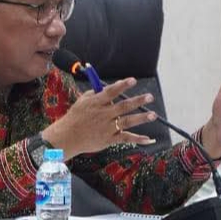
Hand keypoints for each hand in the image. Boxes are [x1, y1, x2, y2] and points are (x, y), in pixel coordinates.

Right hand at [42, 78, 157, 159]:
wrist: (67, 137)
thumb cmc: (76, 116)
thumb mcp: (83, 101)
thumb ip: (98, 93)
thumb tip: (114, 85)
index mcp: (96, 103)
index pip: (111, 92)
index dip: (122, 86)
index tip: (133, 80)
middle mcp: (103, 115)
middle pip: (123, 106)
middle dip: (137, 101)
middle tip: (150, 97)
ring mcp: (107, 128)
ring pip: (127, 122)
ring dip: (141, 118)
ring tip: (153, 115)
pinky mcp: (109, 139)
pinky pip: (125, 138)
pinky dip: (137, 139)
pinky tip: (148, 139)